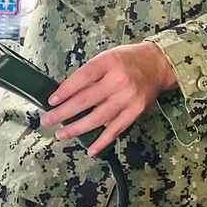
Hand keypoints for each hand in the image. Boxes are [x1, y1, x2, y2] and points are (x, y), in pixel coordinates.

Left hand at [40, 42, 177, 155]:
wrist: (158, 65)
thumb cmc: (128, 60)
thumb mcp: (107, 58)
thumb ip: (89, 74)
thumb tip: (64, 92)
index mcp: (108, 63)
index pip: (81, 79)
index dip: (64, 92)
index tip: (51, 102)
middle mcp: (118, 81)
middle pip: (85, 100)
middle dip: (63, 113)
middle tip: (48, 120)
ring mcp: (128, 98)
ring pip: (98, 118)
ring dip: (77, 128)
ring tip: (62, 134)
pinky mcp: (135, 112)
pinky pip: (116, 129)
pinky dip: (103, 140)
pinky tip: (91, 149)